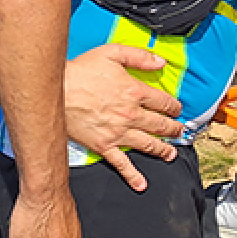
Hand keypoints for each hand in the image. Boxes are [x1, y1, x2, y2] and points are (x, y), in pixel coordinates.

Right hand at [64, 44, 183, 190]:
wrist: (57, 91)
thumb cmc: (82, 71)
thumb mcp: (112, 53)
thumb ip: (139, 56)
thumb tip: (161, 61)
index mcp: (135, 92)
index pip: (164, 102)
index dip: (174, 106)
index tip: (177, 109)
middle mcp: (130, 115)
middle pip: (160, 125)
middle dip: (173, 129)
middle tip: (179, 131)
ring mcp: (118, 133)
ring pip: (148, 144)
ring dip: (162, 150)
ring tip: (171, 154)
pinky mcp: (103, 146)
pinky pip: (122, 164)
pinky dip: (133, 176)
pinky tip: (141, 184)